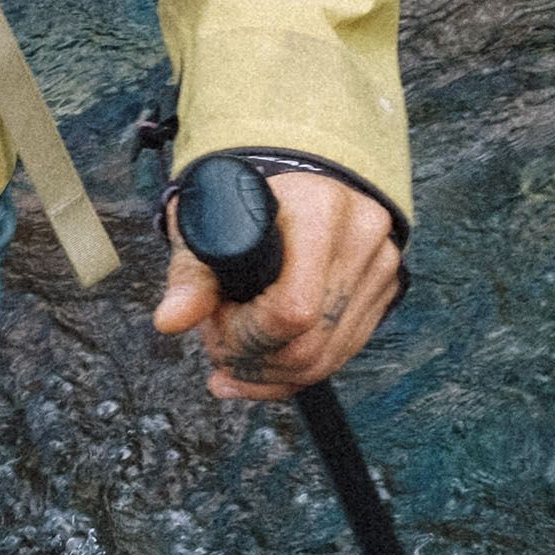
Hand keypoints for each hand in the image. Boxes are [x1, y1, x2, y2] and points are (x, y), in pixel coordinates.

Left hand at [151, 169, 401, 399]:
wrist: (291, 181)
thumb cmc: (241, 198)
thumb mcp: (206, 223)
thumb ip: (190, 275)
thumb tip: (170, 322)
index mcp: (319, 209)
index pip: (292, 309)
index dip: (245, 334)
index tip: (213, 322)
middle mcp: (361, 238)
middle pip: (309, 344)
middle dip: (251, 359)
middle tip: (216, 341)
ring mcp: (380, 268)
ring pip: (326, 360)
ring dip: (269, 373)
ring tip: (233, 352)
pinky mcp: (384, 292)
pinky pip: (341, 355)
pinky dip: (294, 373)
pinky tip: (258, 371)